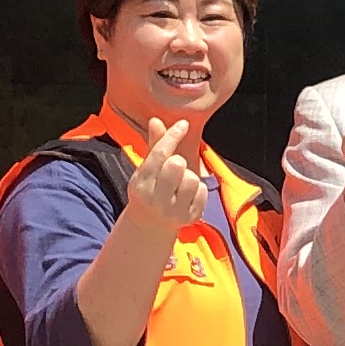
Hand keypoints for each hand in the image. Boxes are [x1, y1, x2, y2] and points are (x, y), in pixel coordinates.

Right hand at [130, 117, 215, 232]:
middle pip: (177, 165)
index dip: (172, 136)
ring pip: (193, 179)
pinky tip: (188, 195)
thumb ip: (154, 145)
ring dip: (189, 177)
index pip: (159, 155)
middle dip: (179, 161)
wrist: (151, 225)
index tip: (183, 124)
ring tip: (181, 184)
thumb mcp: (146, 169)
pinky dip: (199, 189)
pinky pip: (203, 192)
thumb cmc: (150, 189)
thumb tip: (156, 120)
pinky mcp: (191, 218)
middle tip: (175, 168)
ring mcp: (174, 212)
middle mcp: (156, 200)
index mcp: (141, 185)